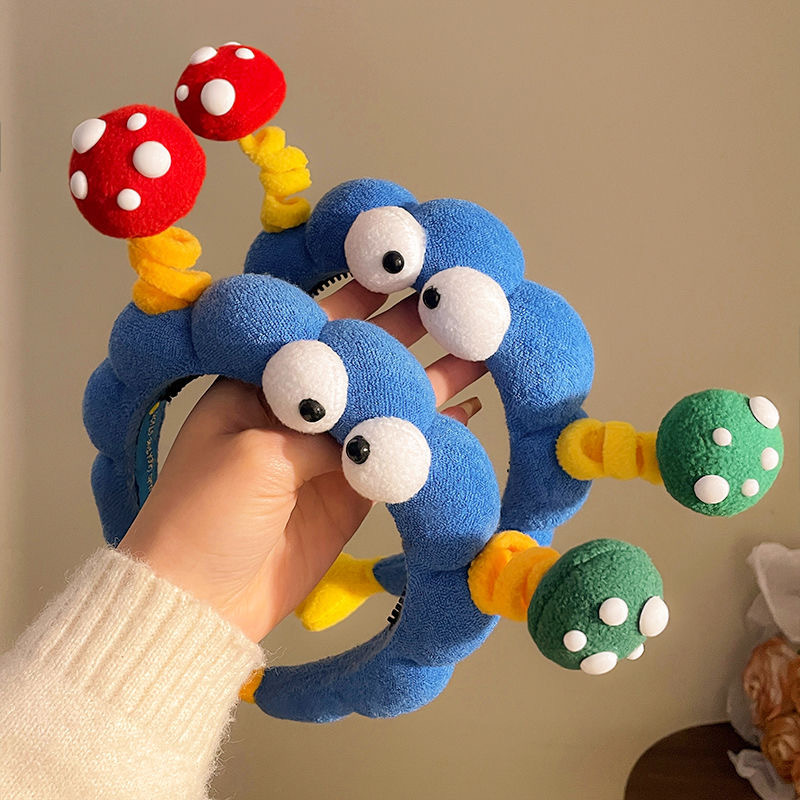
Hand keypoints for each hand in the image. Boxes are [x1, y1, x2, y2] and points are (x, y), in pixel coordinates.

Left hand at [119, 282, 485, 641]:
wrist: (203, 601)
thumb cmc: (204, 515)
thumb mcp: (255, 457)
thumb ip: (321, 428)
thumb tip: (381, 415)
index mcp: (258, 384)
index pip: (317, 330)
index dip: (360, 299)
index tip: (404, 269)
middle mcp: (298, 408)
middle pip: (362, 362)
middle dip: (408, 332)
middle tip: (458, 301)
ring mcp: (329, 449)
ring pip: (389, 405)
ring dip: (433, 379)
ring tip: (479, 349)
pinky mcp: (354, 489)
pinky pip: (400, 452)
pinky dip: (434, 432)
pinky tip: (469, 410)